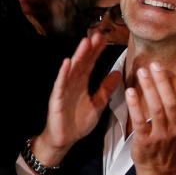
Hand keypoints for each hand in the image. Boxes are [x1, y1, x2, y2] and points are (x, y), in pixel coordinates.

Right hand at [32, 33, 121, 166]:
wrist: (64, 139)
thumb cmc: (78, 122)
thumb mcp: (97, 104)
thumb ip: (106, 89)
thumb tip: (118, 74)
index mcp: (82, 83)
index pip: (91, 64)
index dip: (97, 51)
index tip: (105, 38)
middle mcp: (73, 83)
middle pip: (82, 62)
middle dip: (89, 49)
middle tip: (97, 34)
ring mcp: (64, 89)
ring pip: (72, 69)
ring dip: (78, 56)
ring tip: (85, 43)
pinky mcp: (57, 98)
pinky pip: (61, 84)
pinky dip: (63, 73)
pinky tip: (67, 63)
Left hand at [126, 64, 175, 174]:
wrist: (160, 169)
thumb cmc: (171, 142)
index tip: (165, 68)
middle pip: (172, 101)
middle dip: (163, 81)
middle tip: (153, 65)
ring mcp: (162, 135)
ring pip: (157, 108)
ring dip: (149, 88)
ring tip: (141, 72)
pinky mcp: (146, 140)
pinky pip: (140, 120)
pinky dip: (135, 105)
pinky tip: (130, 91)